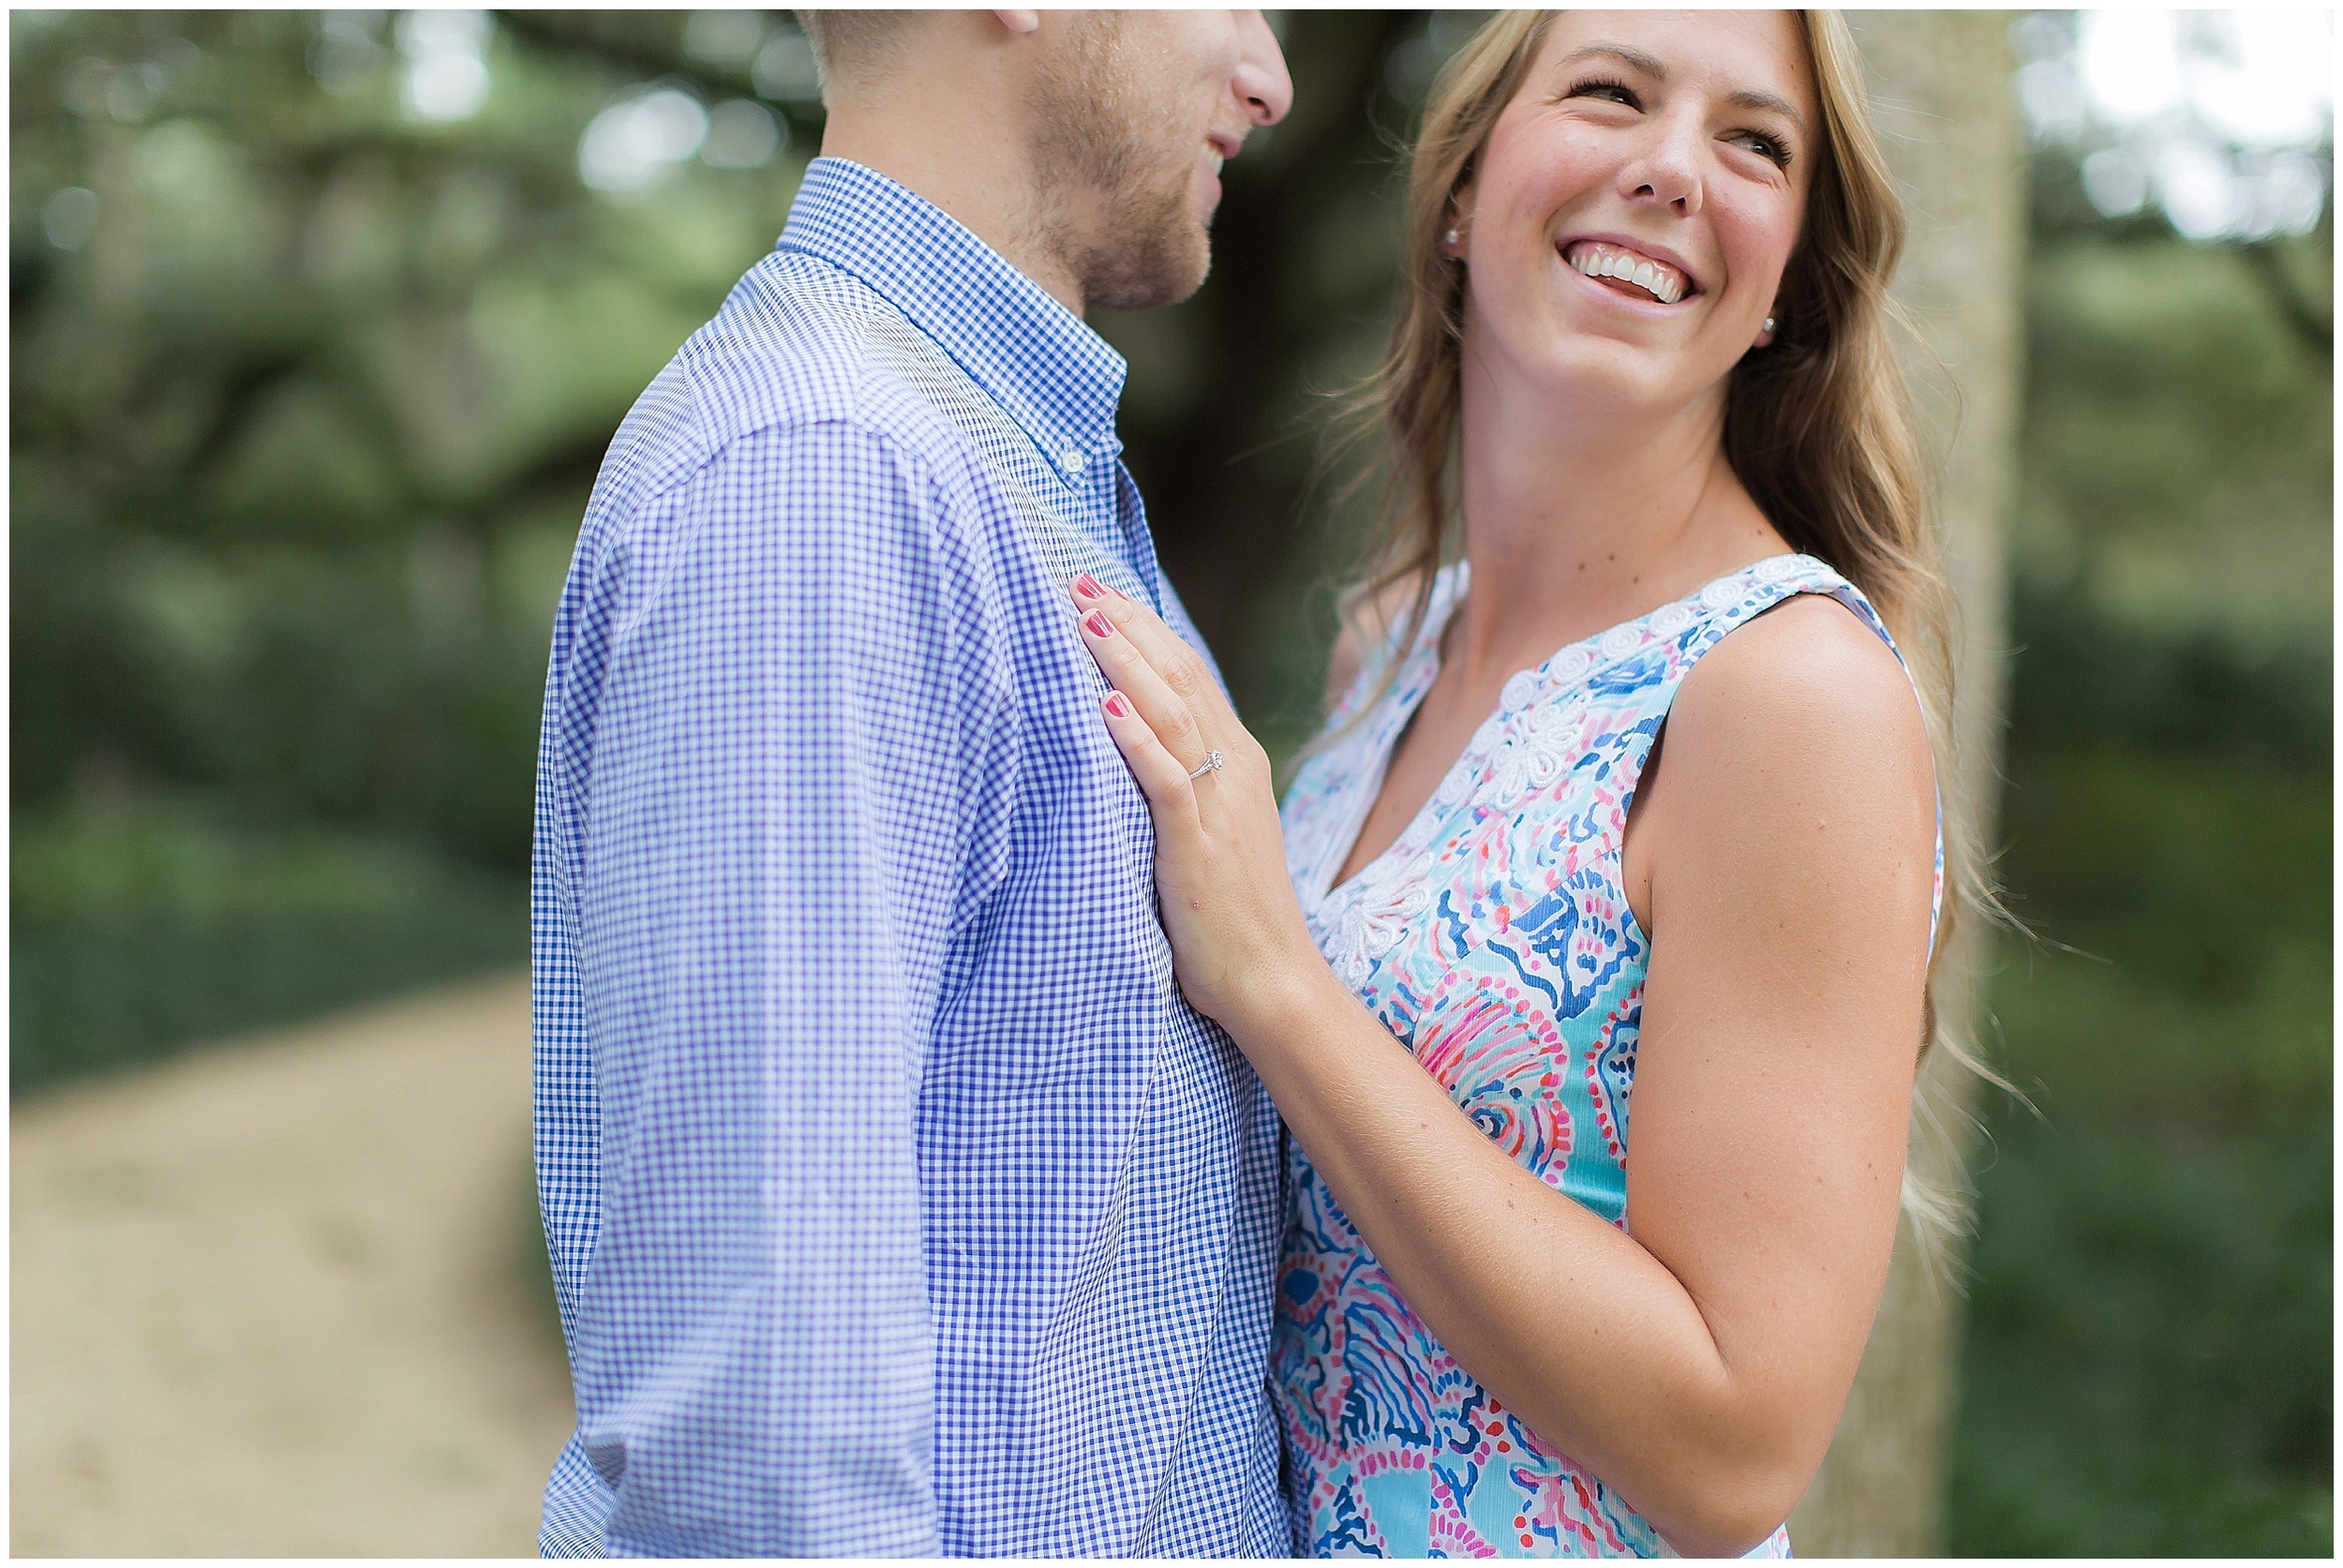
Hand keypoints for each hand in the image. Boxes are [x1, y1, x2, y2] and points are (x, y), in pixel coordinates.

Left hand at [1068, 575, 1324, 1033]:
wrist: (1272, 982)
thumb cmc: (1230, 917)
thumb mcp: (1207, 834)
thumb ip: (1181, 786)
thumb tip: (1129, 747)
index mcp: (1237, 765)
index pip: (1189, 676)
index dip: (1145, 630)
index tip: (1098, 594)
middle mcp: (1233, 773)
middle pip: (1180, 679)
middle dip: (1128, 627)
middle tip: (1078, 583)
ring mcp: (1219, 808)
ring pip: (1174, 716)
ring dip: (1127, 664)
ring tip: (1085, 621)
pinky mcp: (1198, 849)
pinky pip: (1169, 784)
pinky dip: (1139, 743)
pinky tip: (1108, 709)